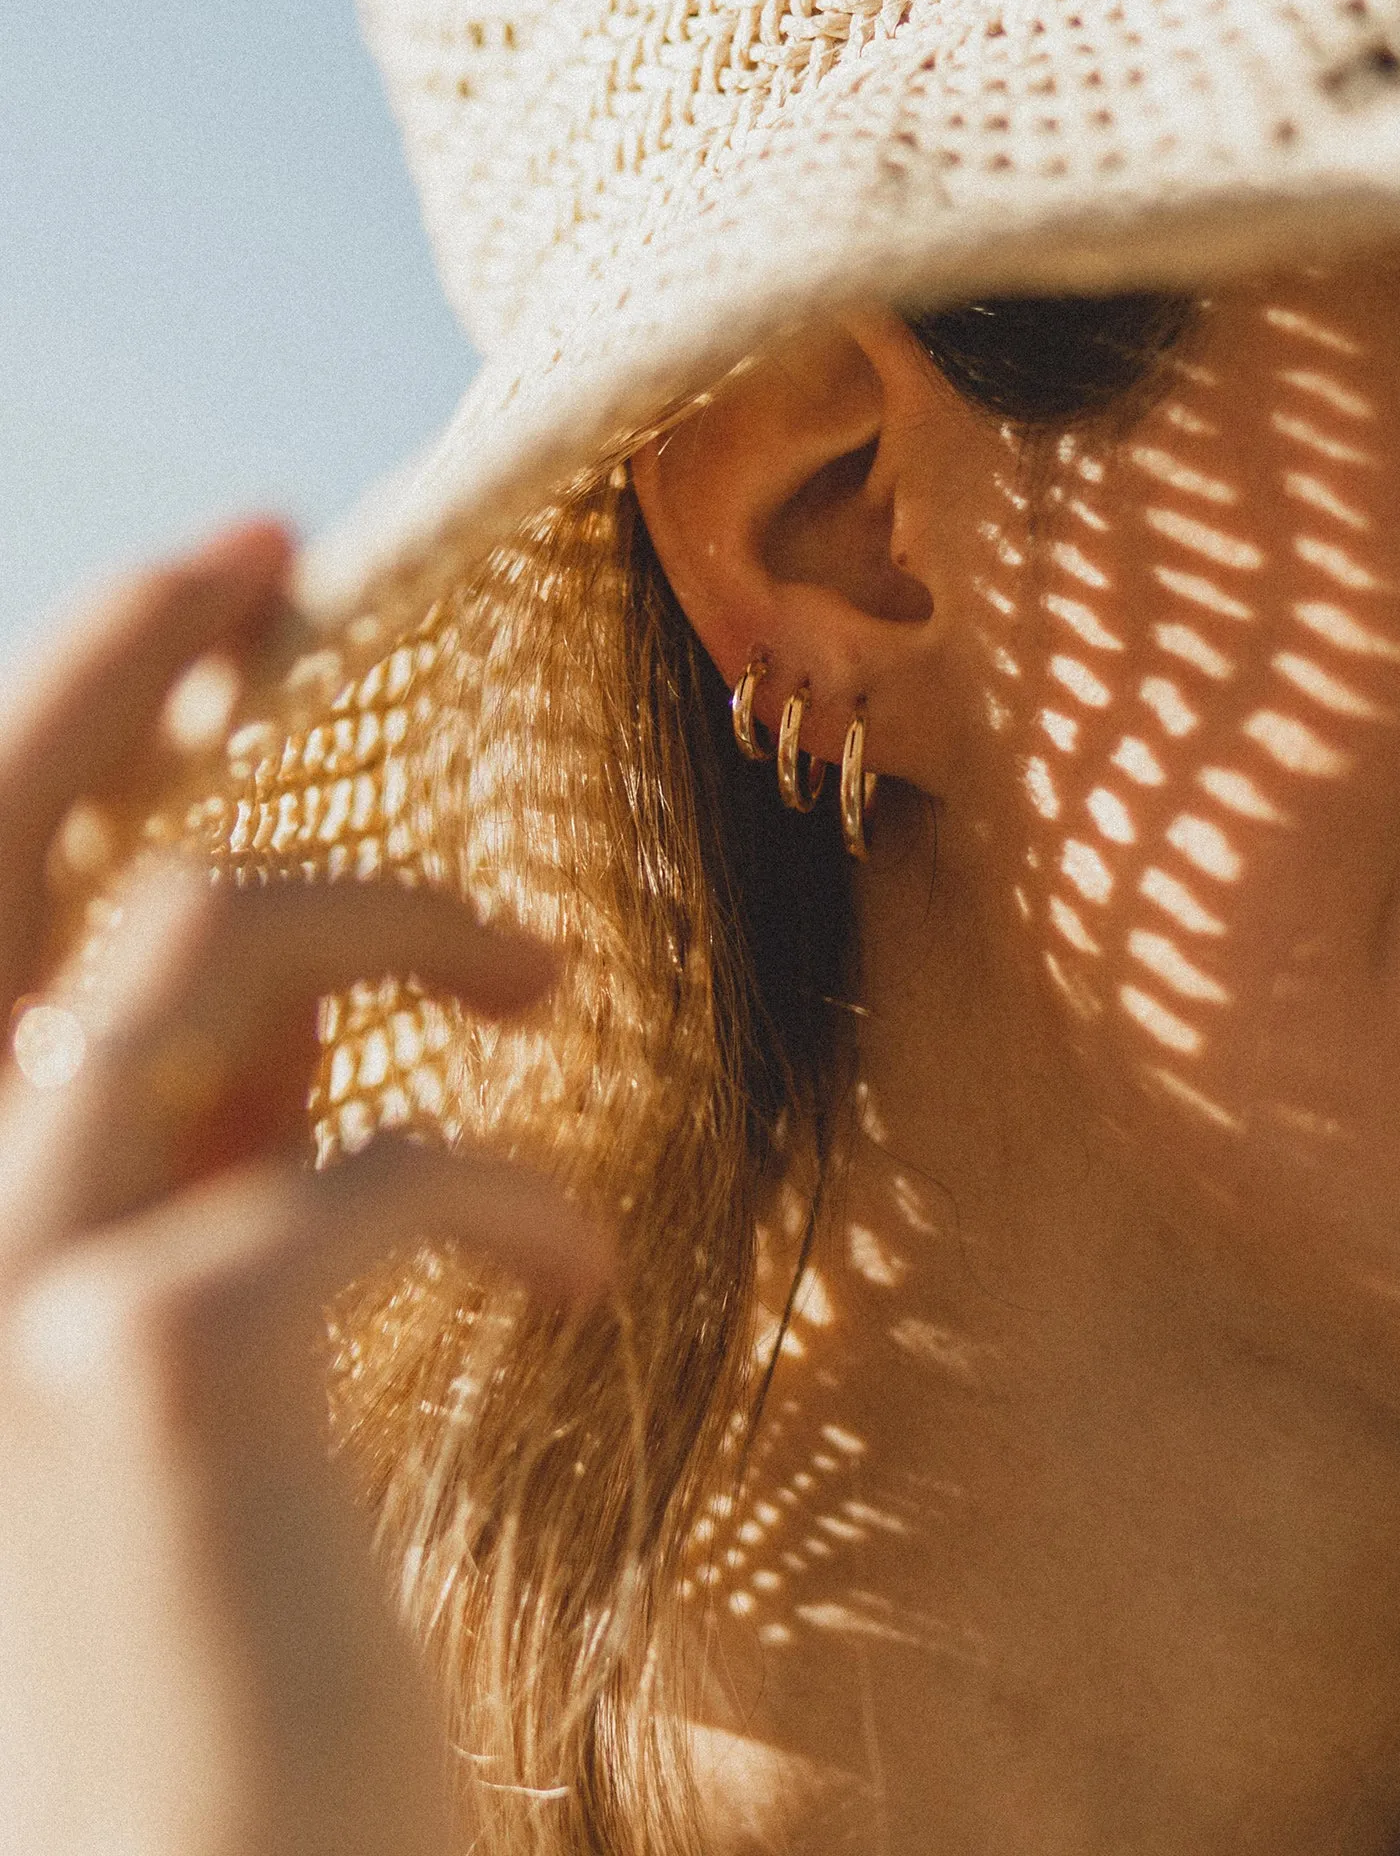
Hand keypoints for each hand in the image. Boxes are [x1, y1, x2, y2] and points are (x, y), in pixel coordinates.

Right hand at [0, 523, 605, 1855]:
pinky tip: (573, 1263)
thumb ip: (206, 1144)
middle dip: (126, 649)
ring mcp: (2, 1274)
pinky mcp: (147, 1369)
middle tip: (279, 559)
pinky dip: (501, 1181)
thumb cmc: (220, 1611)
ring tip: (543, 984)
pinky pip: (363, 1156)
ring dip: (402, 920)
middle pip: (1, 826)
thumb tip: (305, 991)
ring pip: (197, 931)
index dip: (81, 687)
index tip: (234, 574)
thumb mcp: (189, 1323)